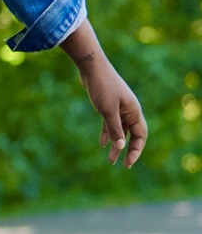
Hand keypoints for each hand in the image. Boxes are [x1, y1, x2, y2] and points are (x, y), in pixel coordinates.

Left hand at [61, 21, 147, 167]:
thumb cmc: (102, 87)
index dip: (136, 150)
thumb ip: (115, 129)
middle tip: (121, 165)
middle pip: (132, 135)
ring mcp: (119, 108)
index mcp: (134, 112)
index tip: (128, 163)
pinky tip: (102, 144)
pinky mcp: (107, 105)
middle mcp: (129, 111)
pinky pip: (110, 123)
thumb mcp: (108, 111)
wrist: (91, 68)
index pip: (141, 136)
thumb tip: (121, 147)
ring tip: (109, 160)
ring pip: (120, 131)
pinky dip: (107, 133)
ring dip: (115, 144)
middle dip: (127, 151)